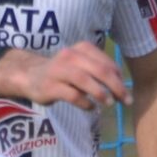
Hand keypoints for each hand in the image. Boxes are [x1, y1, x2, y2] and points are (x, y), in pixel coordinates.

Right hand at [0, 42, 128, 112]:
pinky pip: (72, 95)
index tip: (125, 92)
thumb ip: (99, 71)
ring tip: (109, 104)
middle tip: (125, 100)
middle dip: (116, 86)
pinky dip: (85, 103)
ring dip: (100, 93)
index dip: (119, 78)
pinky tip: (91, 107)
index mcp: (82, 49)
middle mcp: (70, 56)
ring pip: (84, 80)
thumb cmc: (62, 72)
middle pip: (99, 70)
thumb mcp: (81, 65)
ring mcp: (59, 71)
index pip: (106, 62)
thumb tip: (122, 86)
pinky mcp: (50, 86)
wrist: (30, 76)